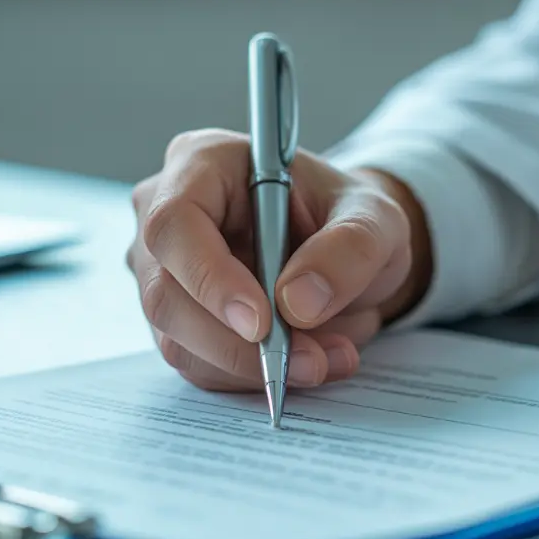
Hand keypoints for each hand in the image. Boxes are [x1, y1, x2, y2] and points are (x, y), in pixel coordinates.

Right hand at [128, 129, 431, 390]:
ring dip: (254, 366)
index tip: (261, 324)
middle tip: (311, 360)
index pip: (175, 223)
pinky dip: (252, 375)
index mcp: (203, 163)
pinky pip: (199, 363)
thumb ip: (349, 249)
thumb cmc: (346, 216)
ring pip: (180, 341)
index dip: (209, 278)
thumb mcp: (375, 218)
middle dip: (240, 344)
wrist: (342, 250)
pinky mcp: (176, 319)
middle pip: (166, 294)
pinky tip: (305, 359)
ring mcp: (163, 271)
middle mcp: (165, 214)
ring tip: (328, 357)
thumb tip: (297, 303)